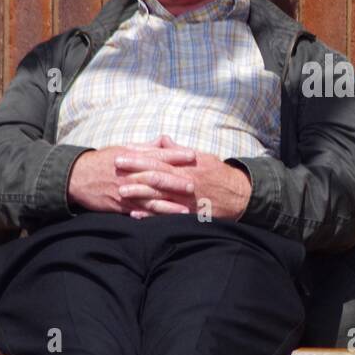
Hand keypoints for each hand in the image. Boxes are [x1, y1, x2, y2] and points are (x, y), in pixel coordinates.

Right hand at [65, 138, 195, 215]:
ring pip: (149, 198)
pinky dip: (150, 217)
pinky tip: (163, 221)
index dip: (175, 155)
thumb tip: (166, 140)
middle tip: (193, 185)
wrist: (77, 176)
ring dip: (167, 205)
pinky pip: (137, 212)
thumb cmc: (103, 161)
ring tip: (184, 210)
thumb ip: (146, 147)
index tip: (193, 155)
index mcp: (132, 157)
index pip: (157, 155)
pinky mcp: (119, 205)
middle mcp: (130, 173)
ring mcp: (125, 190)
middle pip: (155, 177)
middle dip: (174, 182)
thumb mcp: (123, 148)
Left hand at [114, 135, 251, 221]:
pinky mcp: (189, 213)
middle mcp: (185, 180)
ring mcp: (186, 198)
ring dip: (139, 193)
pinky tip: (136, 214)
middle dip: (134, 172)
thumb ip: (179, 151)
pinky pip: (167, 214)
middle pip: (156, 175)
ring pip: (159, 195)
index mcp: (186, 165)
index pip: (158, 158)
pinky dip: (151, 215)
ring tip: (120, 192)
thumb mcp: (202, 157)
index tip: (121, 154)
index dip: (139, 156)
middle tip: (115, 168)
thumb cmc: (218, 174)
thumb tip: (163, 140)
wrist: (240, 194)